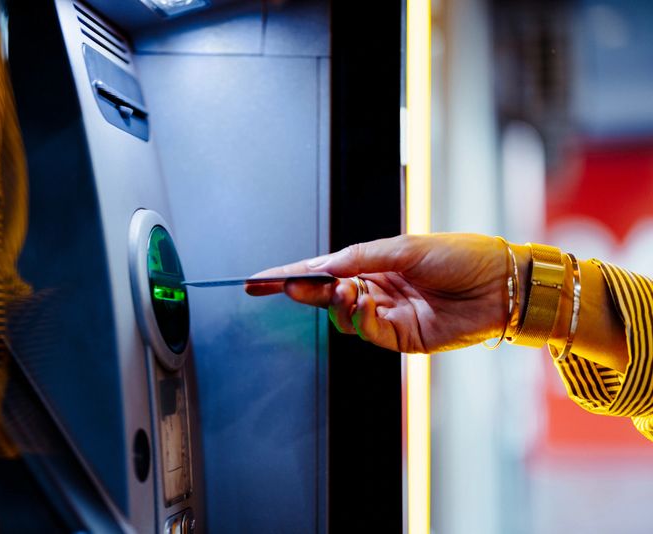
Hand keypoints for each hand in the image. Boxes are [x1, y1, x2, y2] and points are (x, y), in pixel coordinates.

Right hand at [245, 233, 510, 353]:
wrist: (504, 285)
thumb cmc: (462, 255)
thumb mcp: (407, 247)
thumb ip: (361, 258)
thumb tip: (322, 266)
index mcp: (376, 263)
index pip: (324, 270)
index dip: (291, 275)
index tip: (259, 280)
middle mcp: (377, 289)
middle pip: (326, 294)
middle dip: (303, 291)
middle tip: (284, 287)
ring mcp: (388, 315)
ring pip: (343, 315)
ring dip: (334, 303)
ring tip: (338, 289)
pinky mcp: (401, 338)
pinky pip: (368, 331)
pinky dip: (359, 318)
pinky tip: (361, 302)